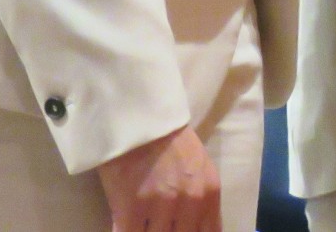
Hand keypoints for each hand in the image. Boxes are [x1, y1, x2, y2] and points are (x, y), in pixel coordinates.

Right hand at [97, 126, 220, 231]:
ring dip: (147, 231)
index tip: (178, 228)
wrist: (138, 115)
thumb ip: (201, 202)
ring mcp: (162, 206)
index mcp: (210, 193)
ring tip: (143, 221)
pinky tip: (126, 224)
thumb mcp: (198, 169)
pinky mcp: (132, 209)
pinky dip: (126, 231)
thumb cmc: (167, 140)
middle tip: (159, 223)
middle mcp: (191, 202)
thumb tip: (193, 229)